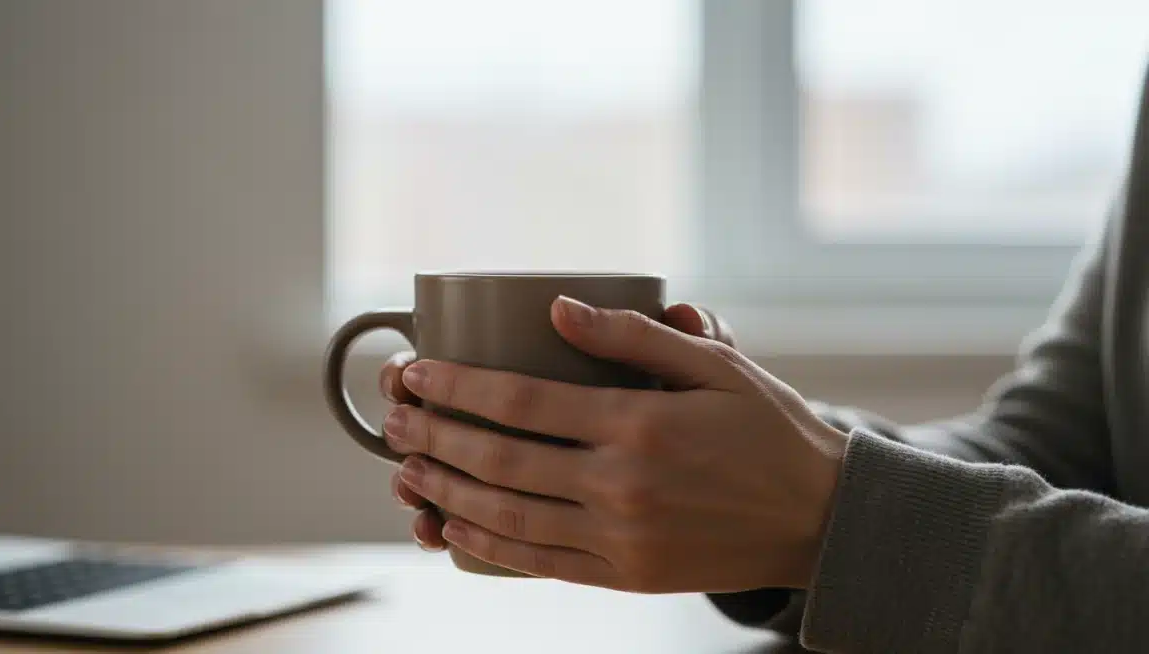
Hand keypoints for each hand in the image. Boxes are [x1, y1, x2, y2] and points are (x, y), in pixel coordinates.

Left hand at [379, 303, 737, 552]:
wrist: (818, 518)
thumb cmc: (768, 430)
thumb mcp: (716, 365)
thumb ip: (634, 335)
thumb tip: (558, 307)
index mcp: (639, 424)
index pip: (521, 401)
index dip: (458, 385)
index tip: (417, 372)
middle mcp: (621, 484)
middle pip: (500, 460)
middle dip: (435, 436)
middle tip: (394, 418)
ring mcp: (620, 537)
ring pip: (508, 517)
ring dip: (446, 493)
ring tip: (406, 472)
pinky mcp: (625, 575)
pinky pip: (540, 564)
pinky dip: (488, 547)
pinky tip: (454, 529)